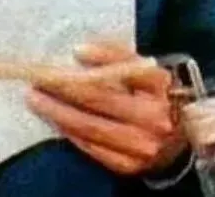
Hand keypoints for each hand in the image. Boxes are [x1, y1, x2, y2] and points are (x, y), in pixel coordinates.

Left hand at [26, 40, 186, 176]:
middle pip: (102, 99)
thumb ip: (121, 59)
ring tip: (37, 100)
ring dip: (59, 113)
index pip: (129, 66)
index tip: (76, 50)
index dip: (103, 57)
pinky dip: (71, 133)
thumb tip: (82, 52)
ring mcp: (141, 142)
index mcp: (161, 85)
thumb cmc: (155, 98)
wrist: (177, 142)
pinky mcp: (128, 164)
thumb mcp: (147, 73)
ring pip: (92, 126)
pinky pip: (92, 148)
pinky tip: (56, 122)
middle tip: (39, 80)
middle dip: (66, 88)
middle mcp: (154, 114)